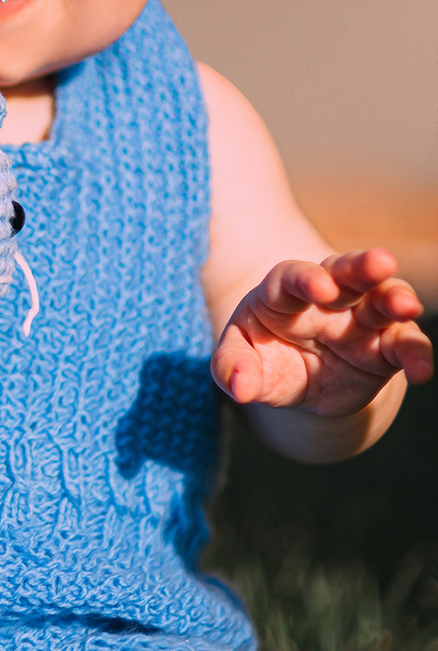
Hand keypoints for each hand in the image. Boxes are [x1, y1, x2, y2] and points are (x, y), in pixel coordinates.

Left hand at [212, 249, 431, 418]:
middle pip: (346, 273)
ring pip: (382, 299)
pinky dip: (414, 353)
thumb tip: (239, 389)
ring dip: (395, 299)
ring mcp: (360, 318)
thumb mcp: (239, 361)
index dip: (304, 279)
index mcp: (283, 293)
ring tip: (407, 306)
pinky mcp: (384, 345)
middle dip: (362, 266)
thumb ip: (232, 367)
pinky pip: (403, 344)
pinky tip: (420, 372)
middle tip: (380, 262)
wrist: (298, 382)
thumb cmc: (263, 358)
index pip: (291, 277)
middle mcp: (328, 298)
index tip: (319, 287)